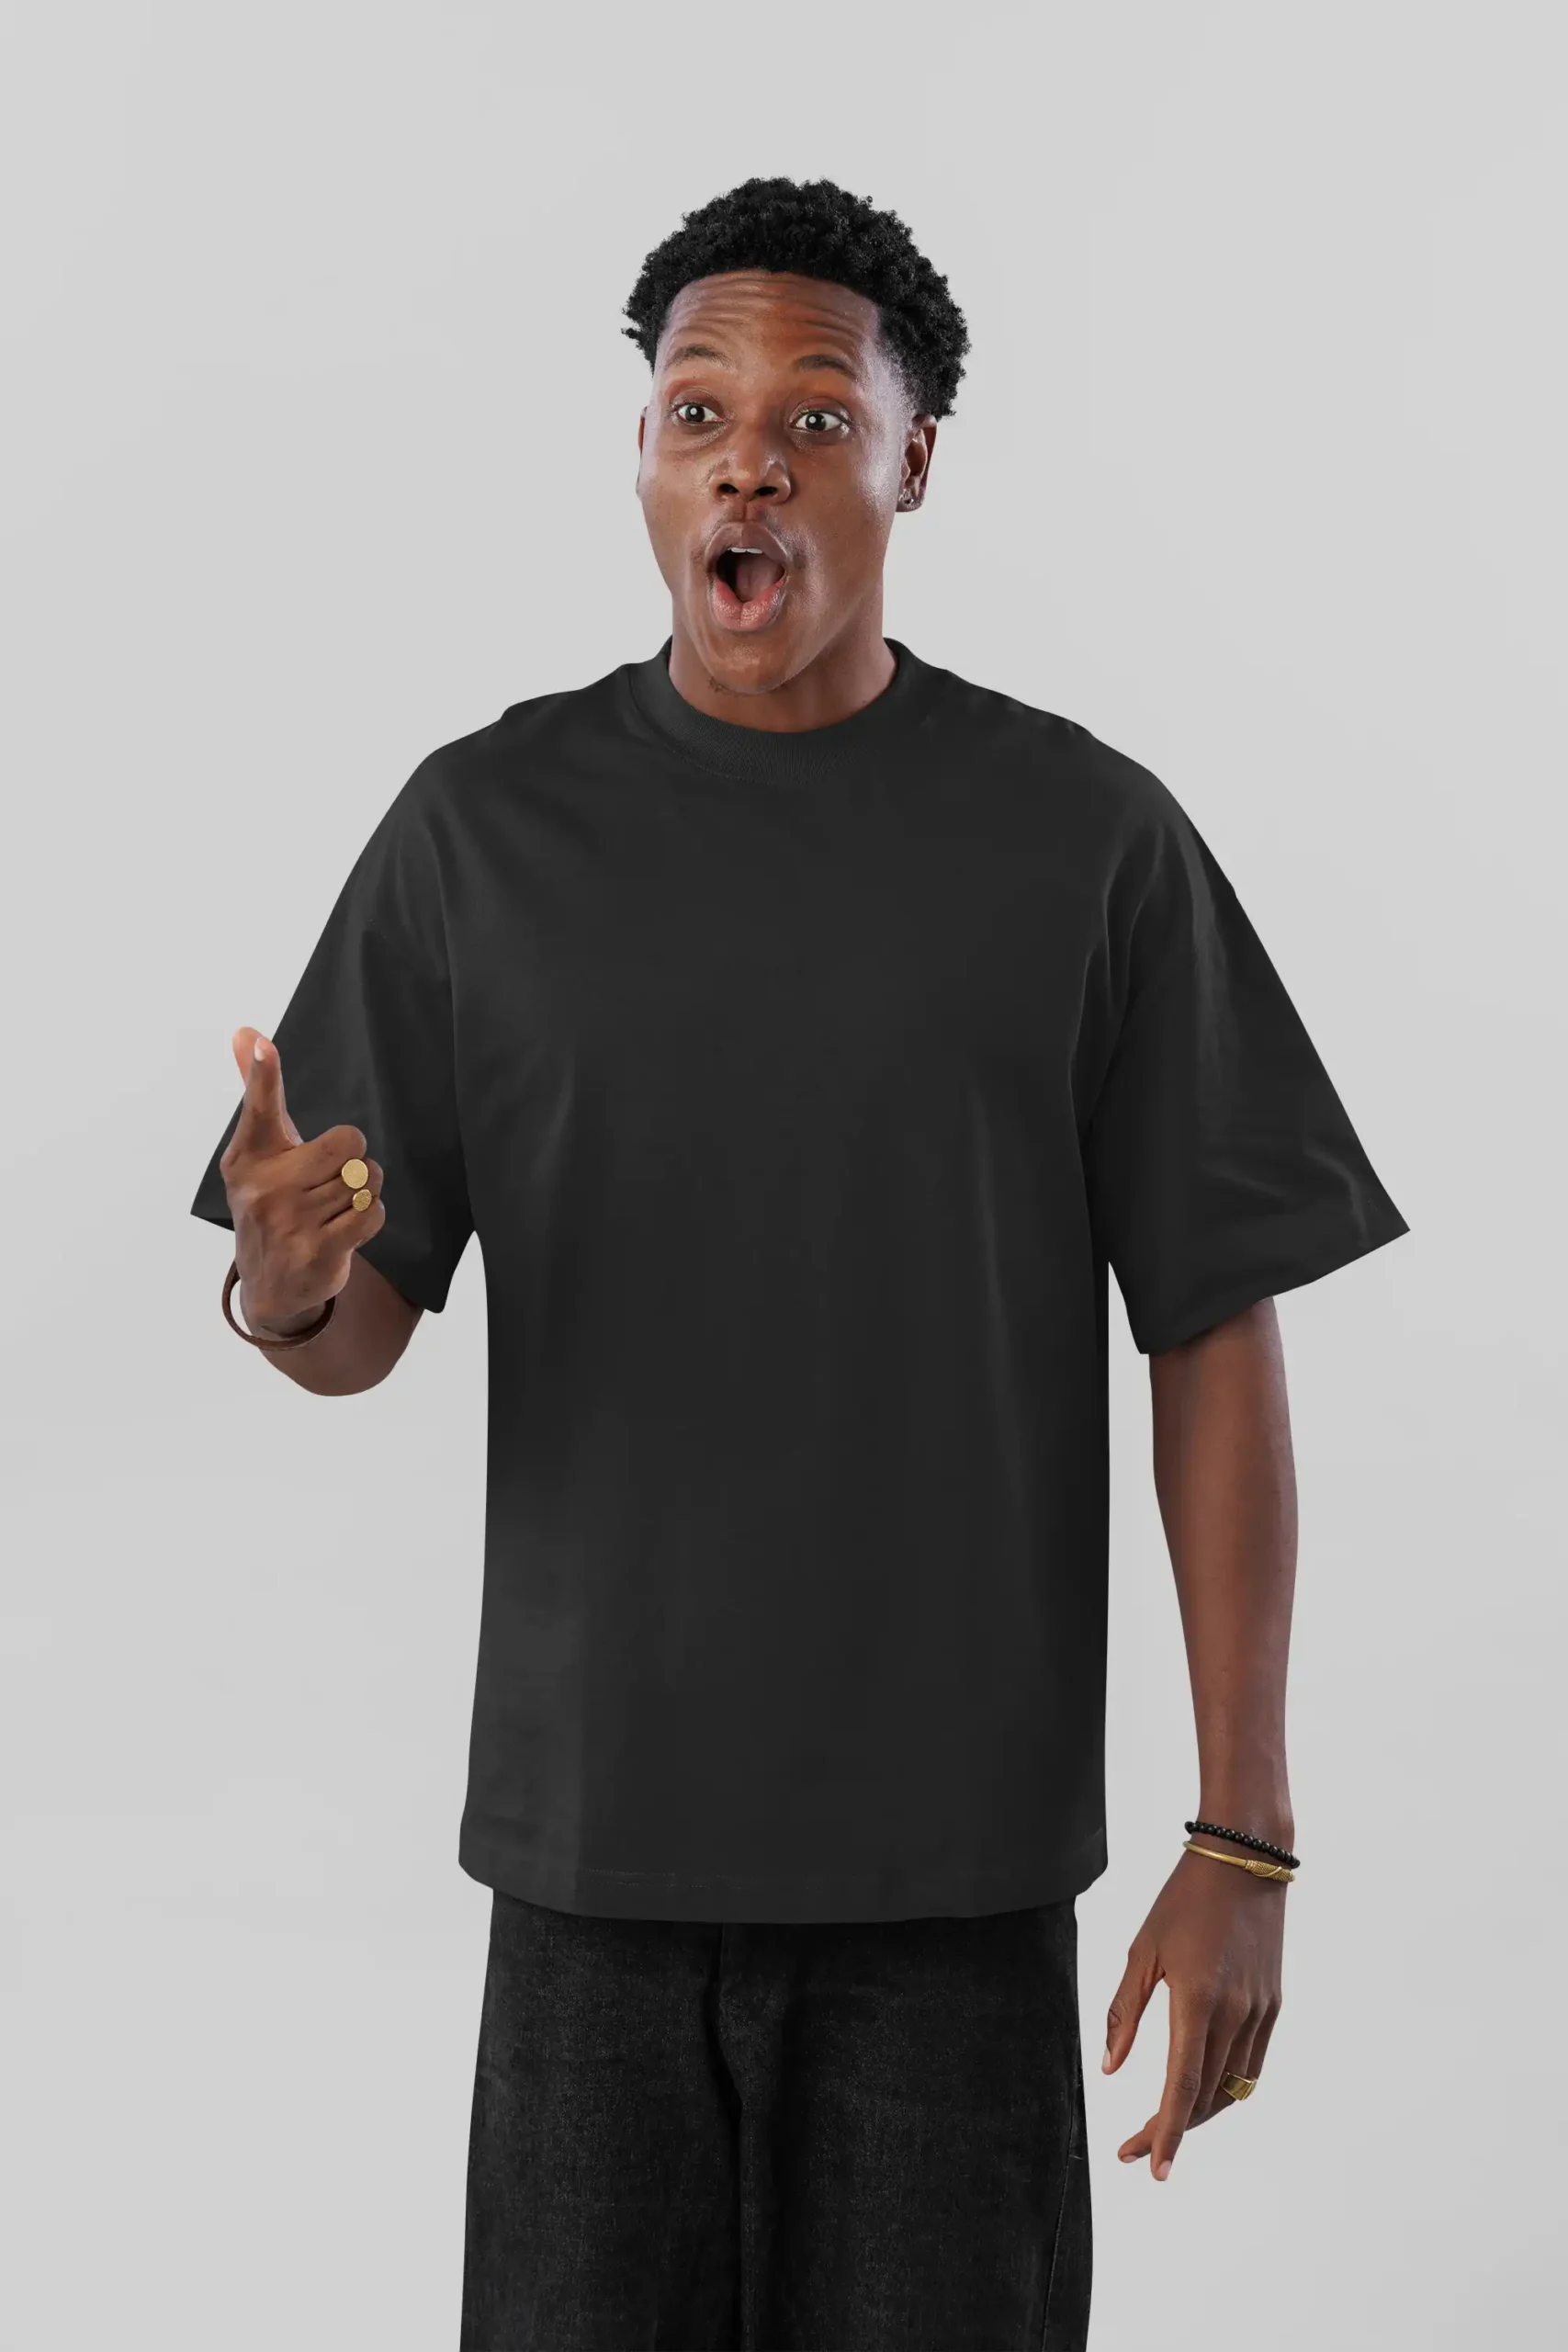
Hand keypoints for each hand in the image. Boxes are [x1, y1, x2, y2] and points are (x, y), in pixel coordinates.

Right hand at [219, 1028, 385, 1331]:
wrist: (270, 1284)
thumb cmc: (272, 1198)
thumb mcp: (260, 1150)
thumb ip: (260, 1095)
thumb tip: (245, 1032)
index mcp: (247, 1157)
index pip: (260, 1107)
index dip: (263, 1073)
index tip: (263, 1044)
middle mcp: (263, 1187)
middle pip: (350, 1145)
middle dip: (355, 1159)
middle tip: (334, 1177)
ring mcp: (288, 1222)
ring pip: (365, 1180)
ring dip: (363, 1191)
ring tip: (335, 1206)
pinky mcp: (315, 1252)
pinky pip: (372, 1212)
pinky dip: (369, 1216)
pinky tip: (346, 1226)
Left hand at [1102, 1846, 1284, 2179]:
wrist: (1245, 1860)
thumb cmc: (1184, 1899)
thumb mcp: (1143, 1950)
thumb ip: (1125, 2013)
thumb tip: (1110, 2070)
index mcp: (1198, 2000)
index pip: (1181, 2087)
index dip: (1165, 2133)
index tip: (1151, 2167)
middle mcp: (1236, 2013)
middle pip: (1205, 2097)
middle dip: (1173, 2130)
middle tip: (1137, 2146)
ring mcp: (1260, 2012)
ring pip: (1231, 2088)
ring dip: (1198, 2113)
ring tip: (1164, 2123)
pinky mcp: (1273, 2006)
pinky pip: (1250, 2065)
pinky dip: (1225, 2087)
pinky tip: (1201, 2088)